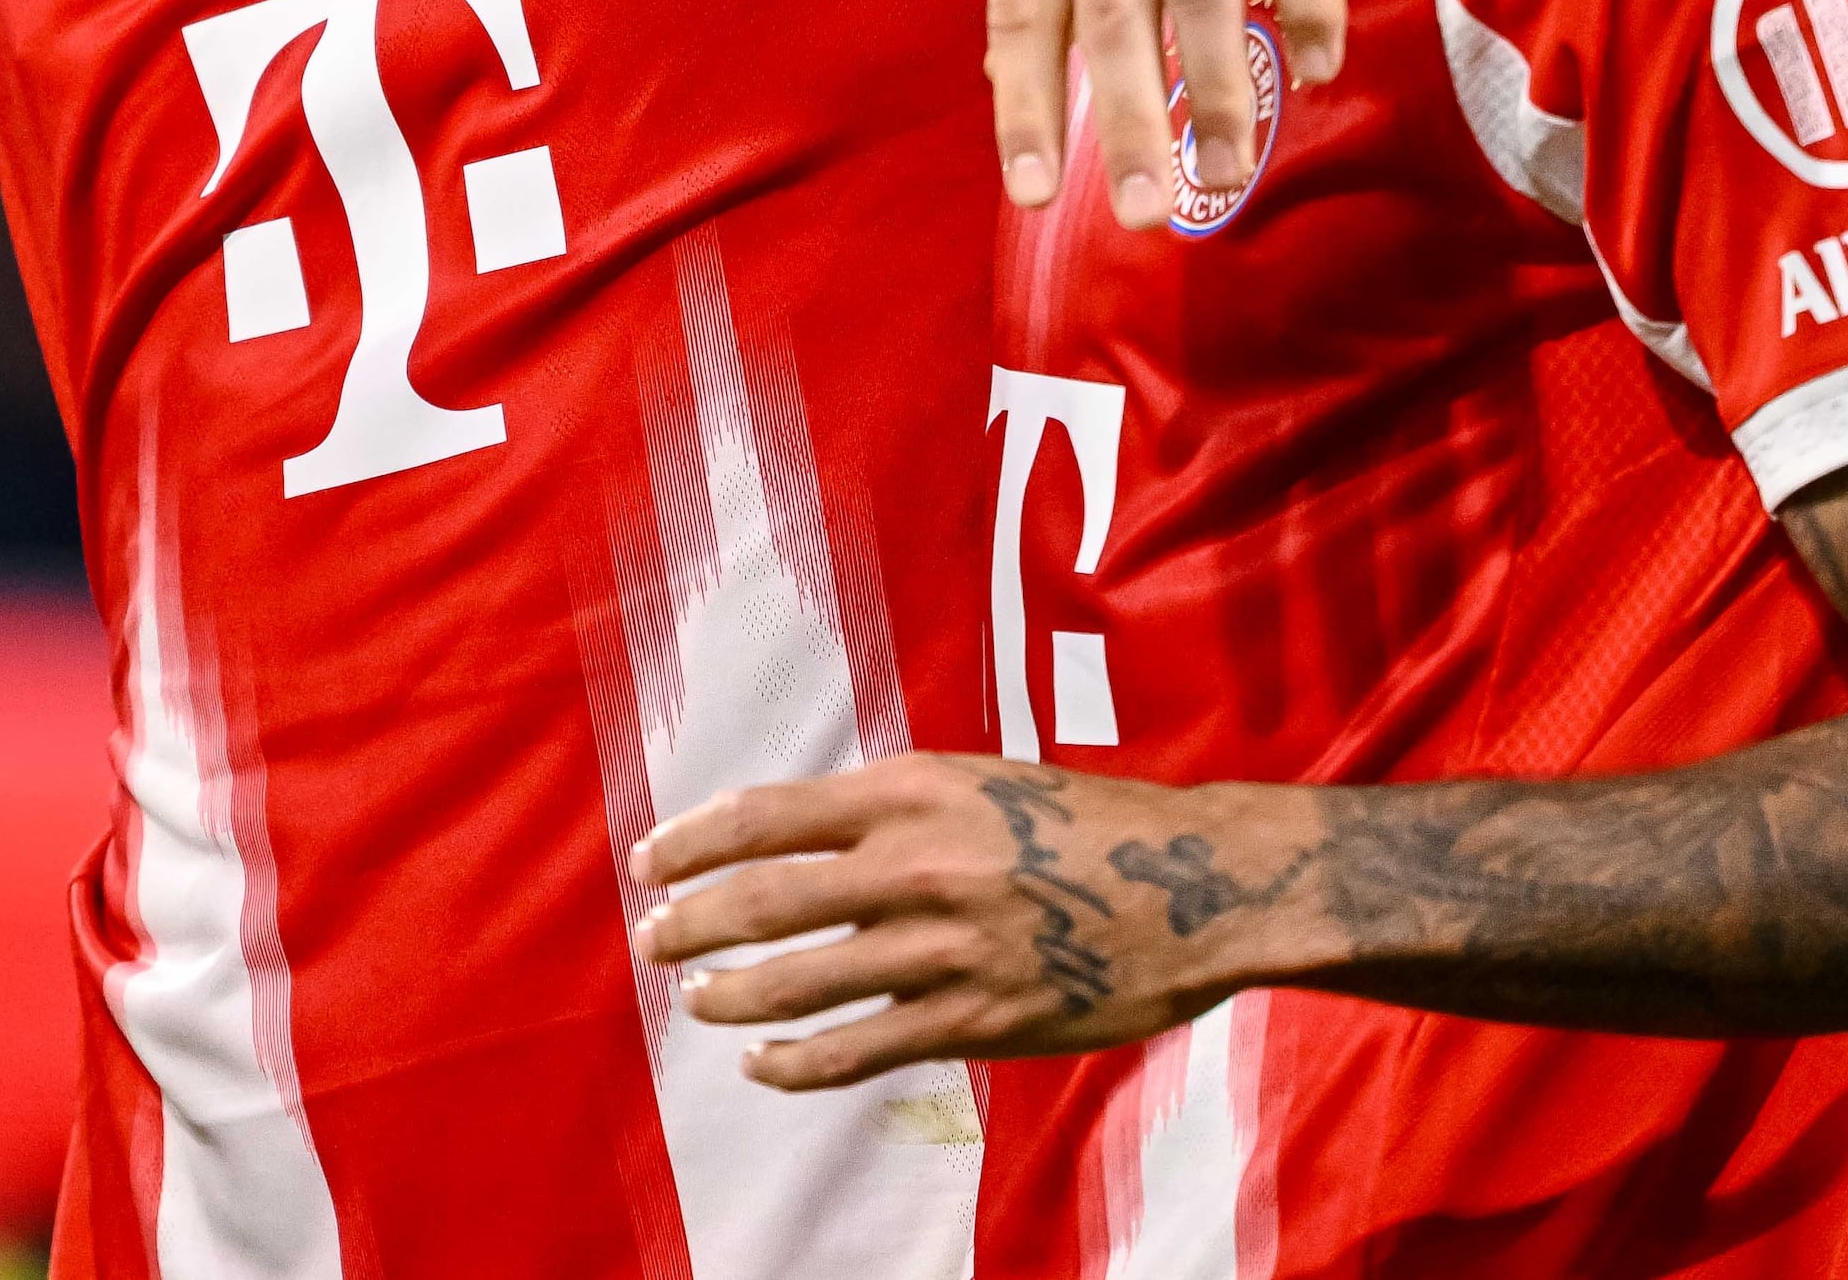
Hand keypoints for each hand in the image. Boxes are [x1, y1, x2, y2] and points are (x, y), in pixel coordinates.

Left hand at [634, 754, 1315, 1082]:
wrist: (1197, 886)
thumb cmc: (1078, 828)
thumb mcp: (973, 783)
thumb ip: (884, 811)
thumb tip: (787, 842)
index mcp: (912, 791)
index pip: (768, 814)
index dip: (695, 841)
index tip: (650, 861)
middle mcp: (920, 864)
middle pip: (766, 898)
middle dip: (692, 923)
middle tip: (653, 938)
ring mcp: (948, 947)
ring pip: (802, 981)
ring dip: (732, 993)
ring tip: (697, 997)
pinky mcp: (980, 1018)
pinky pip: (863, 1047)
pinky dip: (797, 1062)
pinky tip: (762, 1063)